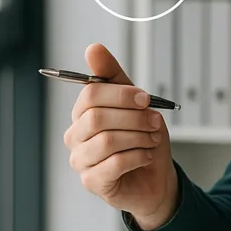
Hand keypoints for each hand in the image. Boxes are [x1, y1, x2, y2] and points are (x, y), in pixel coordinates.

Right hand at [63, 43, 178, 230]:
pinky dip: (138, 156)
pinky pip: (115, 163)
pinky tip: (146, 156)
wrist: (155, 177)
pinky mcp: (91, 182)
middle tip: (154, 122)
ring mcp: (80, 160)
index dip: (121, 94)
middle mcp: (75, 136)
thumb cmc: (143, 138)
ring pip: (107, 141)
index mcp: (82, 113)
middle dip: (133, 118)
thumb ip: (113, 76)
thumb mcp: (135, 102)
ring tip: (152, 139)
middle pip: (97, 118)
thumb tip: (93, 48)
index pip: (91, 95)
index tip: (145, 99)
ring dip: (139, 137)